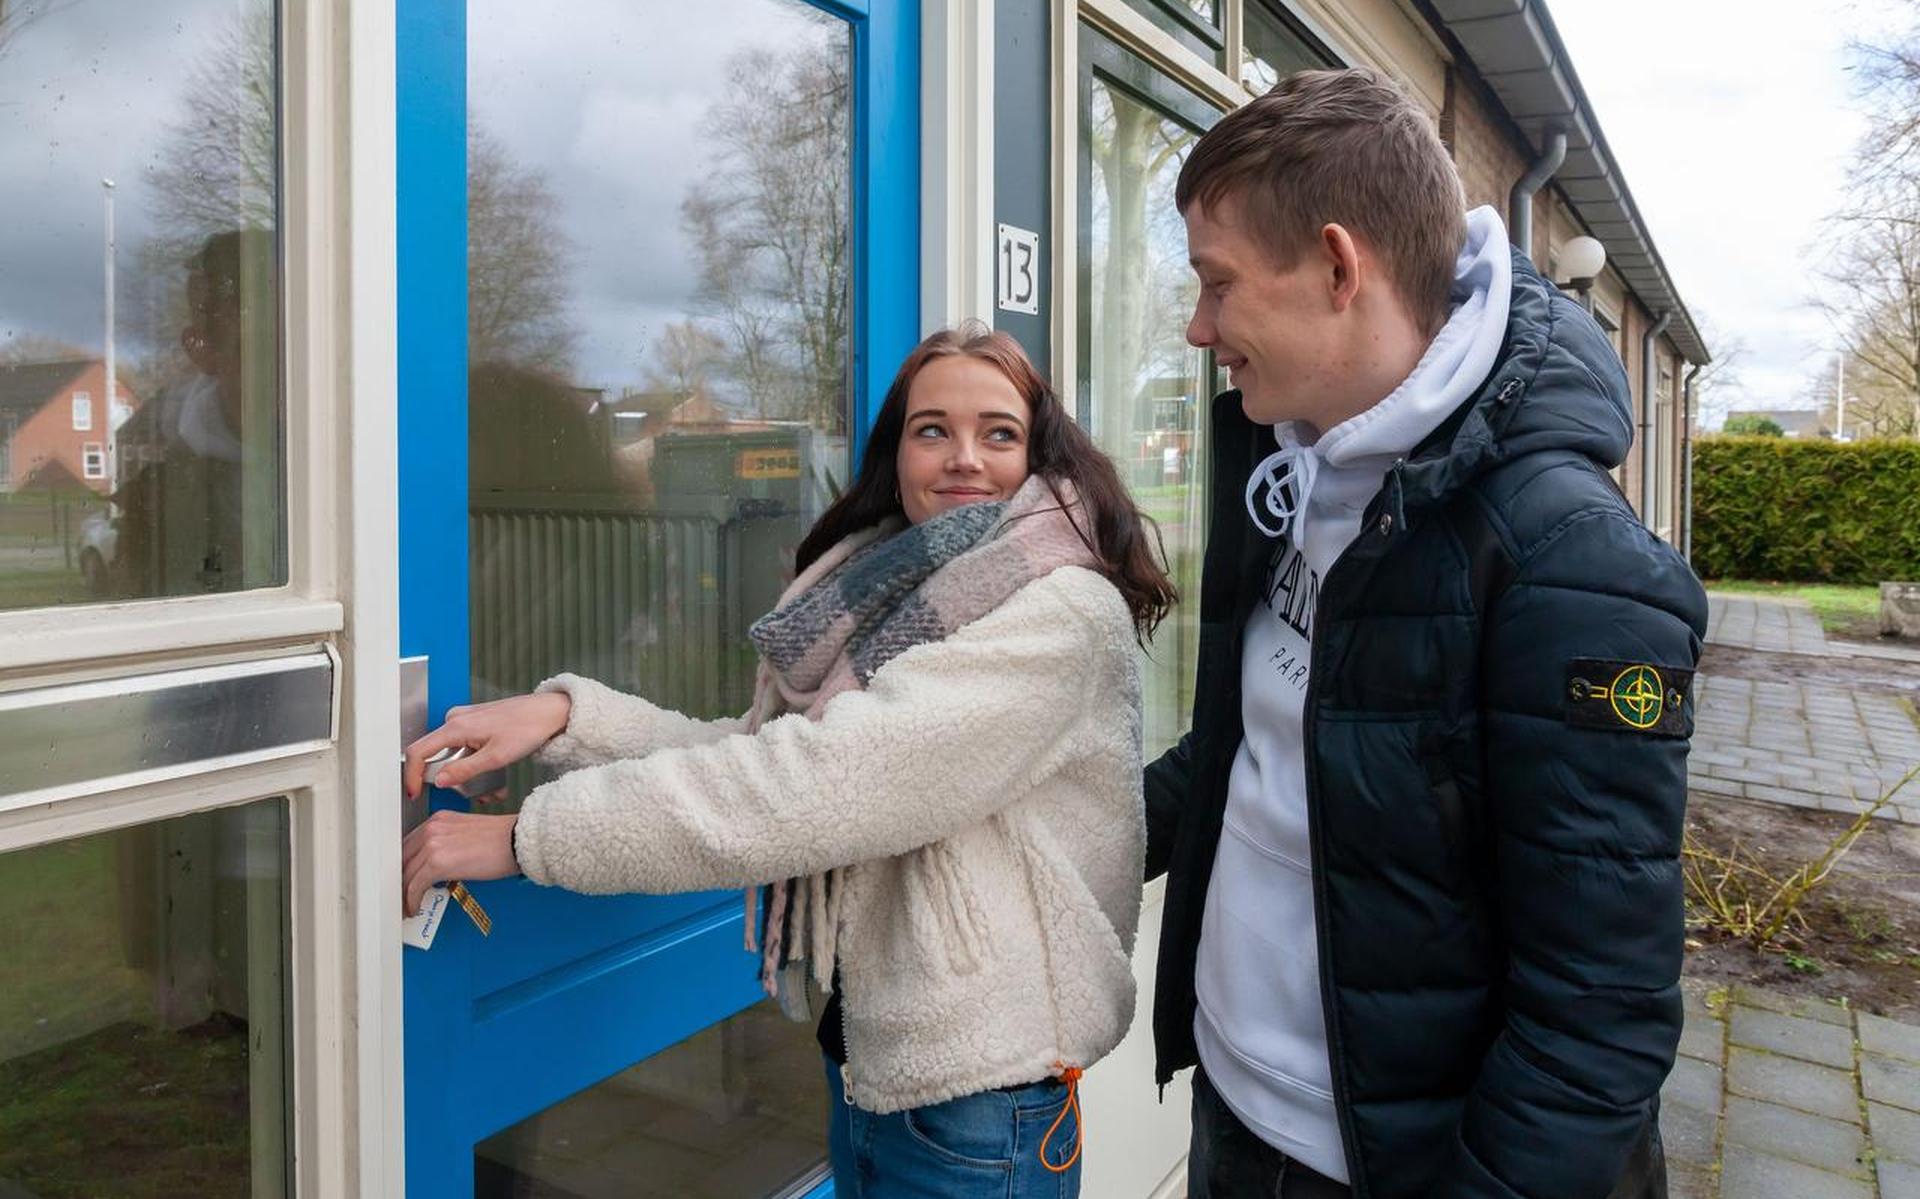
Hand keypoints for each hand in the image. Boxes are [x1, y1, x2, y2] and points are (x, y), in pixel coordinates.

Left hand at [401, 810, 518, 914]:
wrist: (518, 841)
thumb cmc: (504, 841)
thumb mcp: (467, 835)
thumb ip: (448, 845)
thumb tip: (438, 868)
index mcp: (439, 820)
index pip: (410, 844)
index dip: (404, 865)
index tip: (405, 878)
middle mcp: (432, 828)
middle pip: (403, 858)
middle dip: (400, 879)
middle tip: (401, 895)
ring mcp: (433, 844)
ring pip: (406, 874)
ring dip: (404, 893)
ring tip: (407, 906)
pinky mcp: (437, 862)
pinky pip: (415, 886)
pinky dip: (412, 900)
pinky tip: (415, 908)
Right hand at [402, 691, 571, 798]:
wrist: (550, 712)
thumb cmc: (528, 728)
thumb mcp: (496, 757)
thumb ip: (464, 770)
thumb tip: (439, 781)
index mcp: (455, 726)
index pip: (417, 752)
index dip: (412, 775)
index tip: (415, 793)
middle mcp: (456, 719)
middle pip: (436, 756)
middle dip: (452, 780)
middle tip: (476, 795)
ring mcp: (464, 720)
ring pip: (453, 755)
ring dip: (467, 775)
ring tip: (493, 790)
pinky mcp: (475, 723)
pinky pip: (464, 748)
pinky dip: (475, 764)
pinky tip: (495, 776)